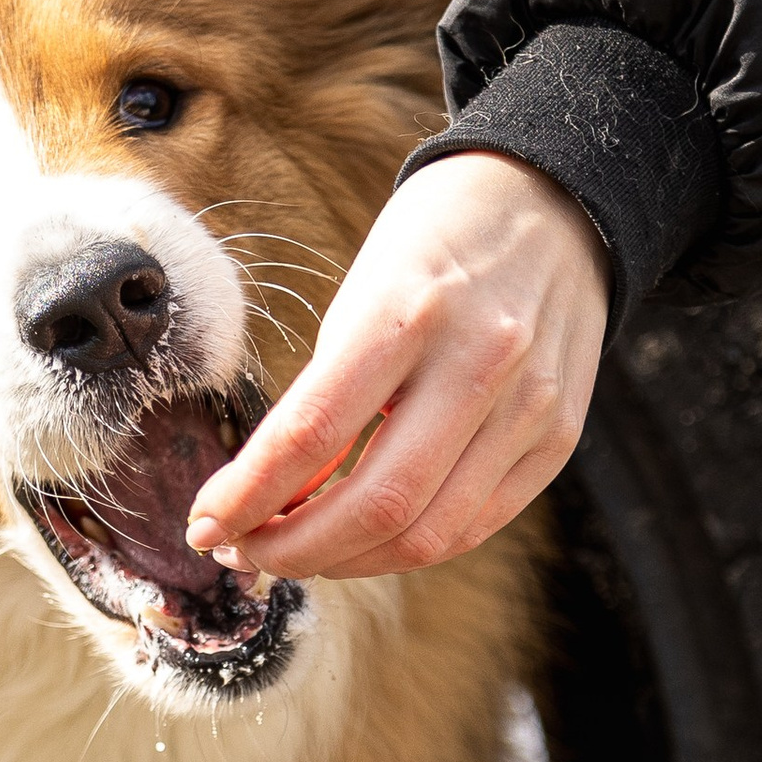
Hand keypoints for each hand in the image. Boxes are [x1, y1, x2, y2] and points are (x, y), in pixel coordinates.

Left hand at [187, 151, 608, 581]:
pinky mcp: (559, 438)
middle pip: (377, 506)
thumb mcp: (360, 295)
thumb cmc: (432, 243)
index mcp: (408, 311)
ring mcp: (531, 406)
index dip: (246, 497)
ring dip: (346, 562)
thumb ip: (323, 398)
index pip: (310, 434)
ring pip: (429, 534)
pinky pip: (475, 525)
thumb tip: (275, 500)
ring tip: (297, 551)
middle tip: (242, 552)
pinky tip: (364, 539)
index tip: (203, 524)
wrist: (551, 200)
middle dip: (292, 550)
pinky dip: (408, 547)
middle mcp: (480, 361)